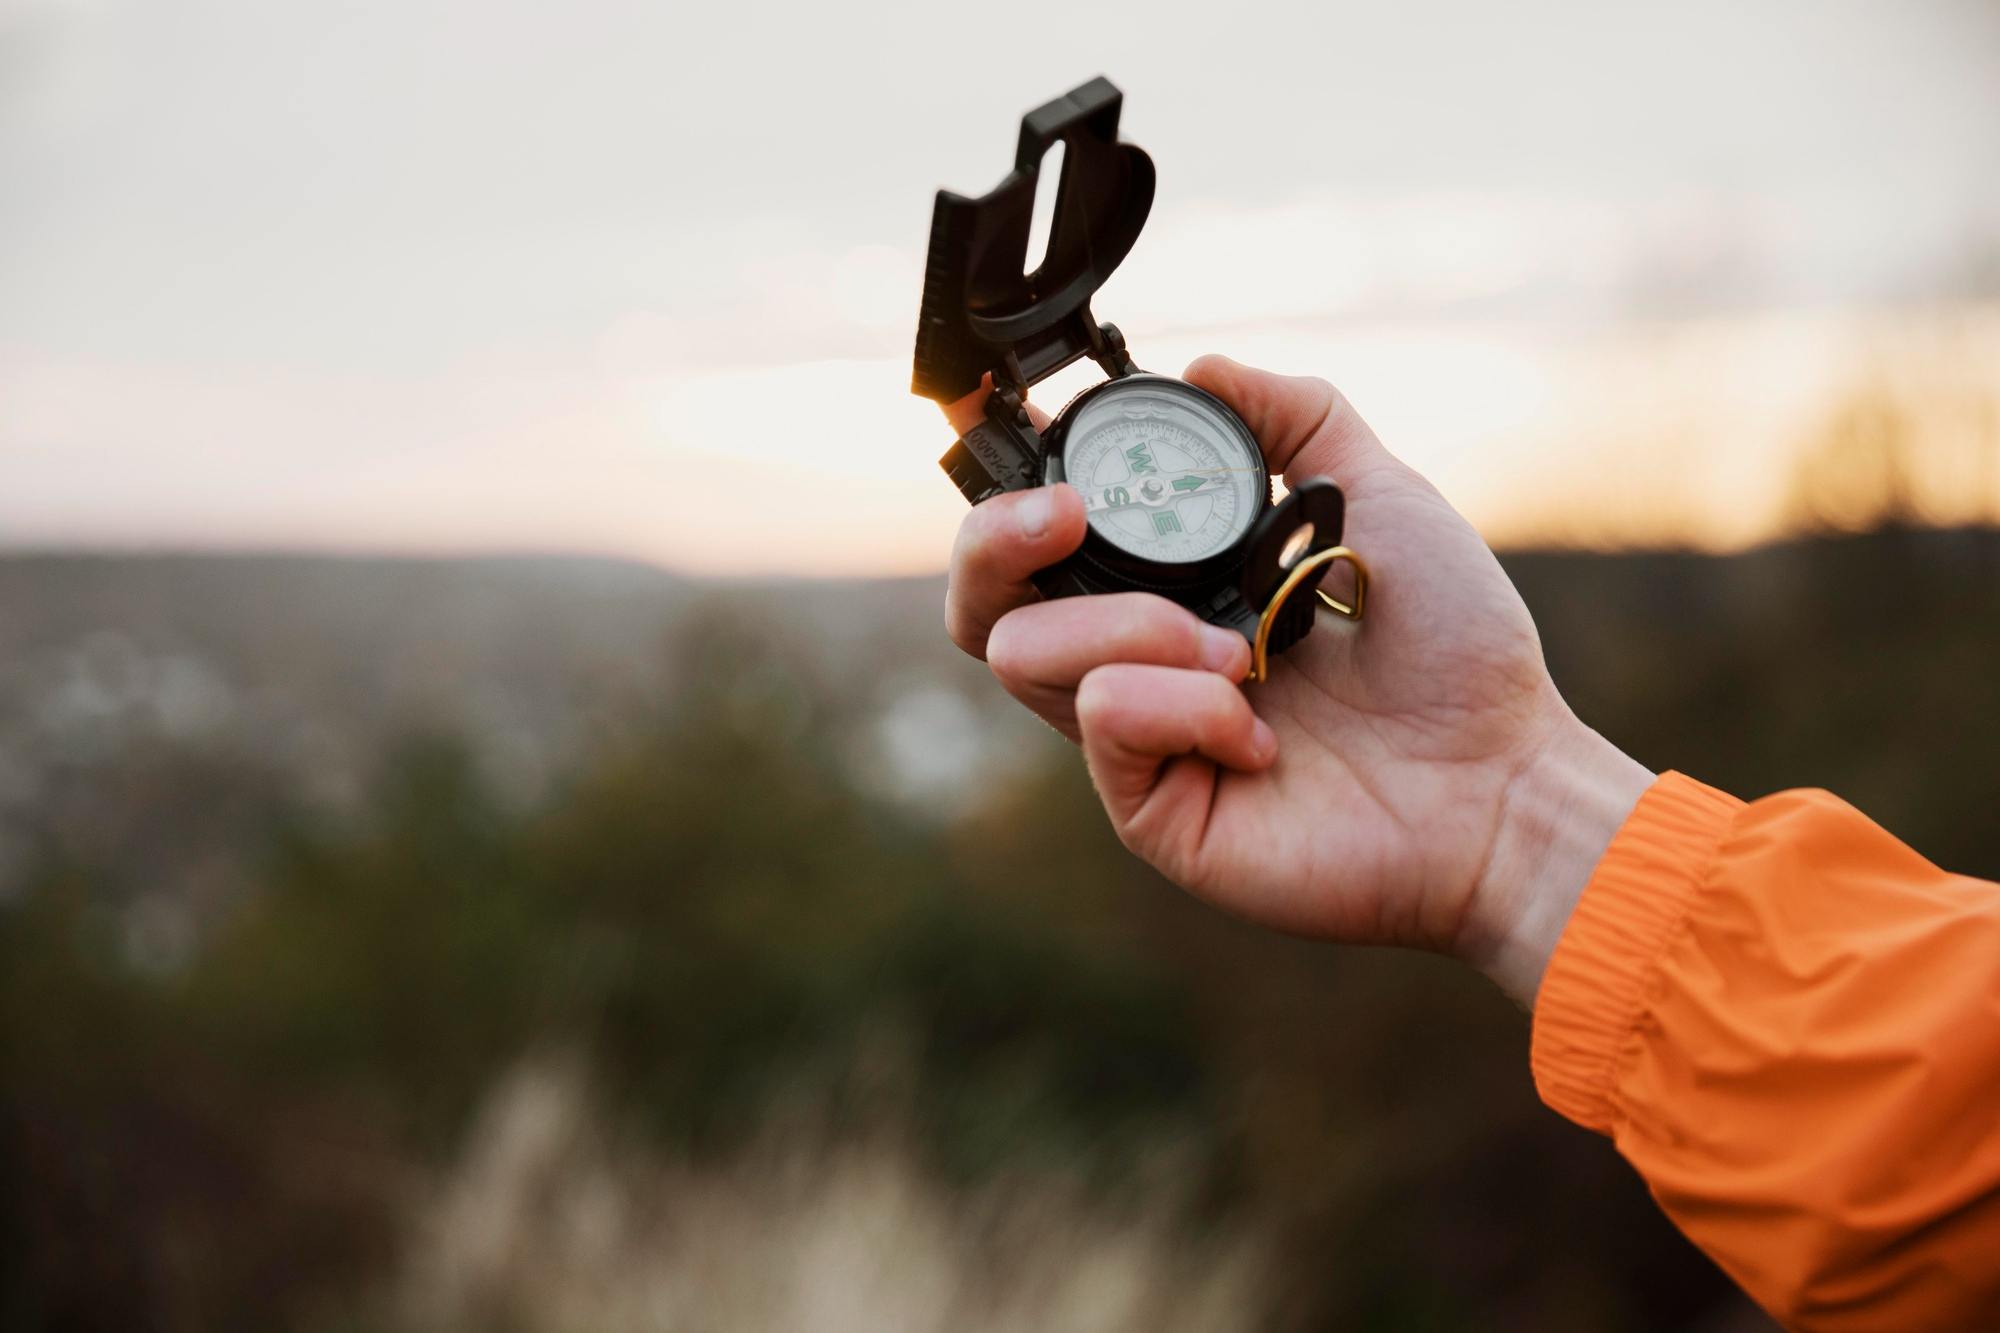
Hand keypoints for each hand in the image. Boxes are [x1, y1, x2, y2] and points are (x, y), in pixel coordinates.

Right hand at [943, 358, 1653, 1006]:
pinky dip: (1180, 704)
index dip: (999, 492)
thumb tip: (1202, 366)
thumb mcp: (1383, 499)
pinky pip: (1104, 723)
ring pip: (1025, 656)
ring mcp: (1137, 742)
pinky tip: (1262, 730)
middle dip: (995, 541)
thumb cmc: (1453, 652)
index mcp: (1171, 592)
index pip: (1037, 546)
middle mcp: (1137, 664)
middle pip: (983, 606)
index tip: (1011, 427)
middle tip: (1069, 516)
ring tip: (1240, 652)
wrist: (1503, 778)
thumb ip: (1298, 419)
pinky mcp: (1152, 811)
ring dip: (1126, 627)